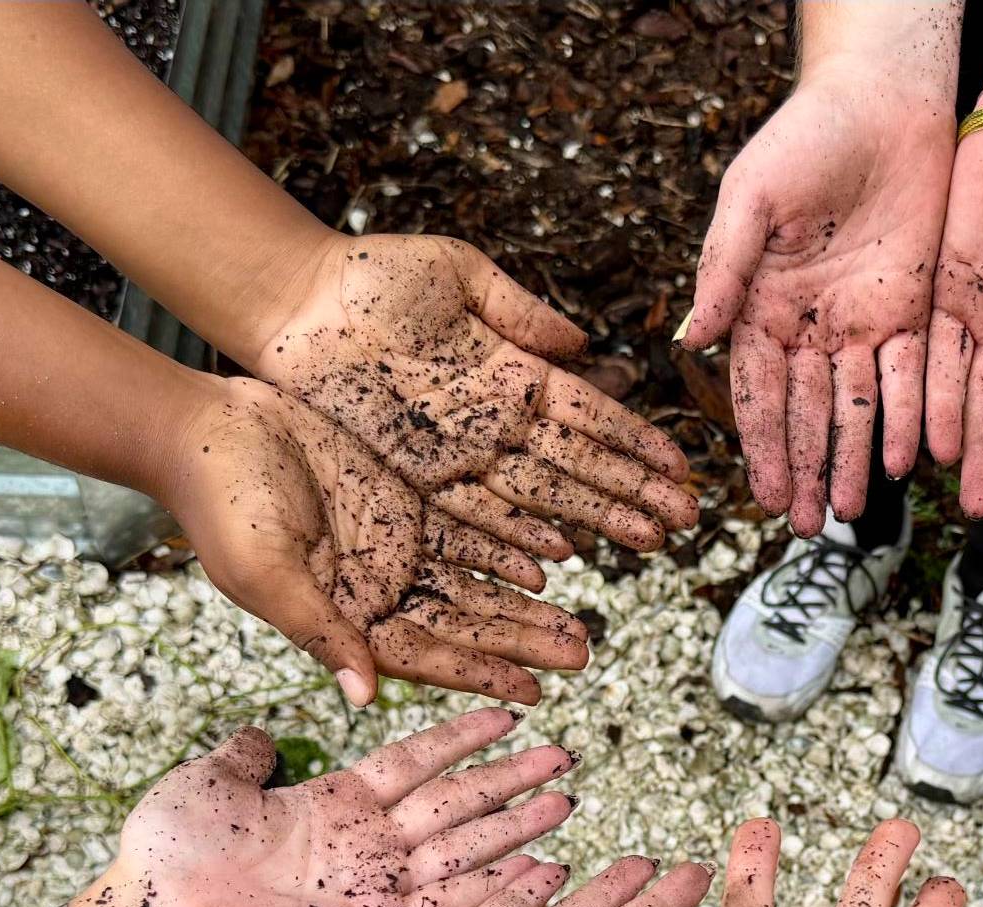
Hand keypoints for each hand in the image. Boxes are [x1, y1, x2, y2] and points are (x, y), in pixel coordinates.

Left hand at [60, 709, 574, 906]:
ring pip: (461, 850)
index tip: (506, 715)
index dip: (460, 739)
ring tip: (565, 800)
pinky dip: (492, 890)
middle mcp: (360, 845)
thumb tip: (258, 734)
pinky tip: (536, 870)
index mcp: (329, 804)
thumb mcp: (207, 782)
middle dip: (508, 780)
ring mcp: (370, 889)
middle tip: (562, 756)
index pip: (413, 762)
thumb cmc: (165, 858)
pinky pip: (444, 906)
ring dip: (514, 828)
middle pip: (453, 803)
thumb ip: (245, 757)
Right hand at [167, 378, 601, 703]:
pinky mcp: (399, 497)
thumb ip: (319, 631)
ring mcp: (390, 542)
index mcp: (344, 616)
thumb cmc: (221, 505)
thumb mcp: (267, 573)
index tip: (533, 693)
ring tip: (579, 621)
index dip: (478, 673)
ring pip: (474, 579)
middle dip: (520, 641)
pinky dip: (507, 541)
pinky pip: (466, 525)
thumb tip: (366, 699)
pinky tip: (553, 555)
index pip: (424, 655)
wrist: (203, 428)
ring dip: (524, 601)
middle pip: (462, 622)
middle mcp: (374, 587)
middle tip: (582, 655)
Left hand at [249, 233, 697, 556]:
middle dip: (633, 493)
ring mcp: (459, 449)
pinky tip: (559, 556)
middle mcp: (495, 419)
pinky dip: (517, 534)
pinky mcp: (416, 470)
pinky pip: (476, 510)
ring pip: (541, 493)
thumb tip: (581, 343)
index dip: (636, 442)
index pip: (591, 414)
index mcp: (514, 371)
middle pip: (578, 463)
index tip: (680, 467)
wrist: (297, 300)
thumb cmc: (373, 275)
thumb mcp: (460, 274)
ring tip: (645, 544)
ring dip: (595, 521)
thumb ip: (521, 311)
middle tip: (684, 521)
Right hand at [685, 70, 954, 531]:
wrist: (883, 101)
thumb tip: (689, 341)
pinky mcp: (912, 309)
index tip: (766, 497)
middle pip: (806, 412)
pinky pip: (910, 376)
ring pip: (858, 407)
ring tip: (853, 514)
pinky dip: (909, 419)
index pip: (758, 390)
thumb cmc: (804, 138)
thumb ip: (724, 270)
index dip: (762, 445)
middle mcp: (809, 324)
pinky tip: (910, 463)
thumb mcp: (752, 199)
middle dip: (807, 470)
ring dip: (854, 460)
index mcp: (761, 304)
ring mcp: (862, 321)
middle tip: (808, 528)